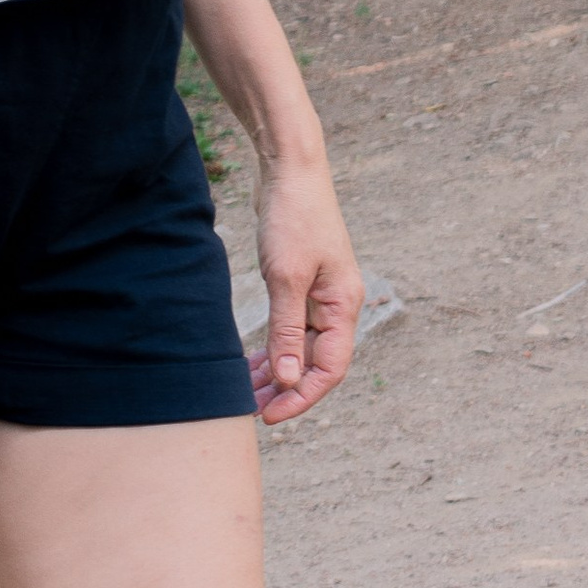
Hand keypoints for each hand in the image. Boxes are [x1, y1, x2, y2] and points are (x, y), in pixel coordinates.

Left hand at [250, 151, 361, 423]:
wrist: (291, 170)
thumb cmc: (293, 218)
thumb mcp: (286, 276)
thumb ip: (286, 330)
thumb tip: (288, 379)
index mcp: (343, 306)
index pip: (329, 369)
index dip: (301, 397)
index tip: (269, 416)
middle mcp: (337, 306)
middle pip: (315, 363)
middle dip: (284, 390)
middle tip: (248, 410)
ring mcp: (320, 296)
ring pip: (300, 348)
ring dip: (276, 373)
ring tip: (244, 393)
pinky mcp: (302, 285)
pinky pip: (291, 329)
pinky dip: (273, 348)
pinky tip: (251, 363)